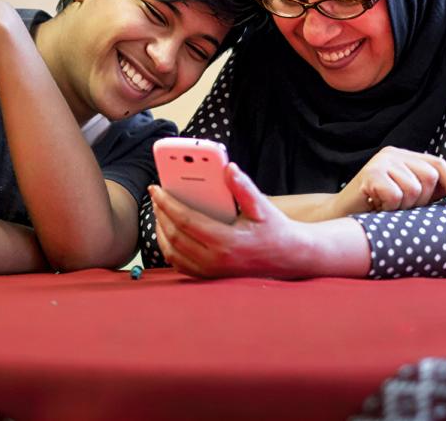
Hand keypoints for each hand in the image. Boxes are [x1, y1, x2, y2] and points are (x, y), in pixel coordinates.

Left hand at [150, 163, 318, 278]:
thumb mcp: (263, 206)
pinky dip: (168, 246)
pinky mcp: (210, 277)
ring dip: (161, 230)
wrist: (290, 258)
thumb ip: (243, 187)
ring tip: (159, 210)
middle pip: (174, 236)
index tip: (156, 188)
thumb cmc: (275, 229)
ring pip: (173, 252)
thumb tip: (228, 168)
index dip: (167, 203)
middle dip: (160, 214)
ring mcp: (212, 272)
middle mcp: (216, 261)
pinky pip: (179, 263)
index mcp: (227, 242)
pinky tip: (167, 229)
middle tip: (156, 195)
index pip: (186, 221)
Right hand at [335, 146, 445, 214]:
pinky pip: (396, 195)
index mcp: (404, 156)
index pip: (438, 164)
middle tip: (403, 208)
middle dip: (422, 200)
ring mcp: (380, 162)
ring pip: (414, 189)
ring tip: (388, 209)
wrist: (341, 217)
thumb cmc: (378, 208)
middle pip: (429, 177)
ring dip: (404, 207)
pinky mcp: (370, 174)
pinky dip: (390, 208)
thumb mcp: (411, 197)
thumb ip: (436, 187)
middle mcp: (392, 154)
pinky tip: (377, 208)